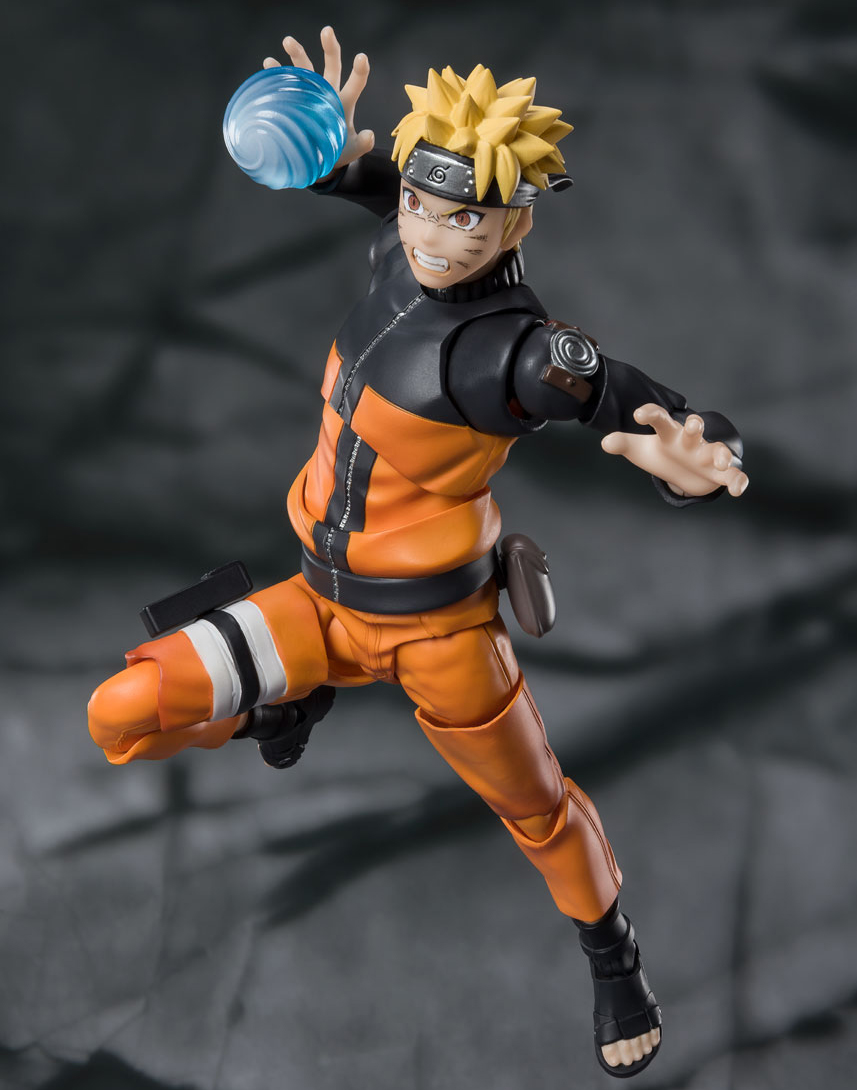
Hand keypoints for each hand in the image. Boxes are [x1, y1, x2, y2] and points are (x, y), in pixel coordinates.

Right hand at [263, 25, 373, 172]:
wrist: (319, 157)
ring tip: (288, 41)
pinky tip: (269, 63)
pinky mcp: (295, 97)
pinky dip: (277, 71)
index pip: (355, 84)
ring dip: (297, 53)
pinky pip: (286, 81)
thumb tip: (370, 136)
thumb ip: (362, 144)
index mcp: (345, 103)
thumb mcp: (351, 151)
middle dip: (330, 47)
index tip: (362, 57)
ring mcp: (311, 92)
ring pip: (306, 68)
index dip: (359, 71)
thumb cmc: (338, 152)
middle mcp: (329, 91)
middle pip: (332, 65)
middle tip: (327, 31)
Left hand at [601, 404, 748, 497]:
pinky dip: (738, 481)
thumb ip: (624, 443)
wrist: (686, 469)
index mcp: (670, 434)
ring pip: (718, 451)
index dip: (651, 414)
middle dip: (695, 425)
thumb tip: (606, 442)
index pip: (660, 419)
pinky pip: (732, 476)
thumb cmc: (663, 454)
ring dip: (721, 455)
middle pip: (695, 429)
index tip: (638, 415)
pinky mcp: (719, 473)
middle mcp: (691, 441)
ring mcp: (707, 456)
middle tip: (693, 424)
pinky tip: (738, 491)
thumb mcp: (641, 450)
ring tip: (719, 462)